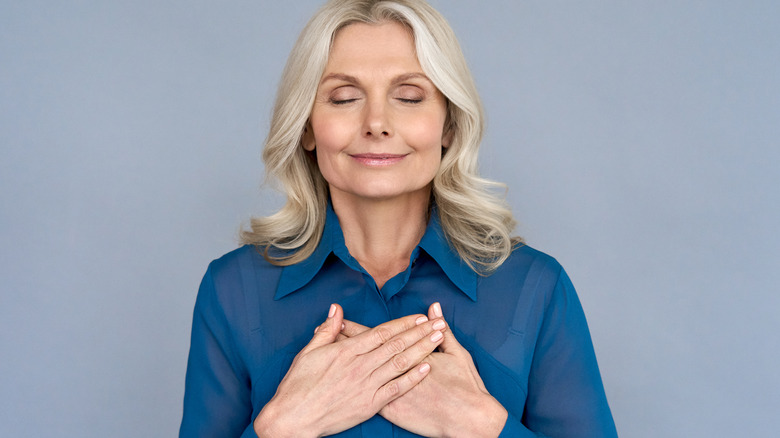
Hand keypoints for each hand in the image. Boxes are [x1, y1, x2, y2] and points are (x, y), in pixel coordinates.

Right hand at [253, 304, 445, 437]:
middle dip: (420, 332)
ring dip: (422, 349)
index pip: (381, 332)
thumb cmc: (298, 386)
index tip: (419, 316)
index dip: (403, 323)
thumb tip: (336, 310)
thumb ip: (327, 330)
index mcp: (346, 351)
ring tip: (439, 339)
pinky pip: (396, 389)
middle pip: (396, 344)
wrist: (293, 418)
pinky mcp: (369, 404)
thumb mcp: (308, 352)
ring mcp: (366, 385)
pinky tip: (427, 368)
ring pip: (400, 363)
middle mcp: (360, 366)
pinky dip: (412, 378)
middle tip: (439, 323)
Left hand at [340, 303, 507, 437]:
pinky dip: (350, 387)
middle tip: (322, 331)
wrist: (467, 418)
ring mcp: (391, 391)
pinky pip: (366, 395)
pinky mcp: (390, 409)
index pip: (376, 336)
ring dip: (343, 362)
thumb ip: (442, 332)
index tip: (339, 320)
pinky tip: (339, 381)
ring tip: (324, 353)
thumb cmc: (465, 386)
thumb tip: (435, 309)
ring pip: (361, 372)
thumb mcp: (457, 354)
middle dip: (342, 341)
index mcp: (408, 353)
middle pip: (363, 352)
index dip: (356, 328)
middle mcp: (396, 370)